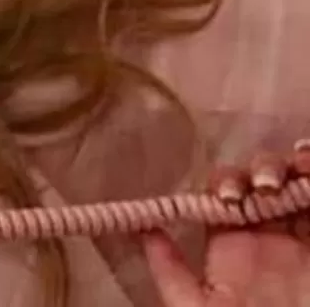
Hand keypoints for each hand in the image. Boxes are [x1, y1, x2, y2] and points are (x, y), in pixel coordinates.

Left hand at [143, 141, 309, 305]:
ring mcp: (302, 243)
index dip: (226, 182)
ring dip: (298, 166)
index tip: (229, 198)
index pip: (225, 195)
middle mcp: (271, 240)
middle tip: (265, 187)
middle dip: (264, 168)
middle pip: (265, 181)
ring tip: (301, 169)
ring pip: (300, 185)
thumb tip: (145, 231)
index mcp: (233, 250)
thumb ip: (172, 274)